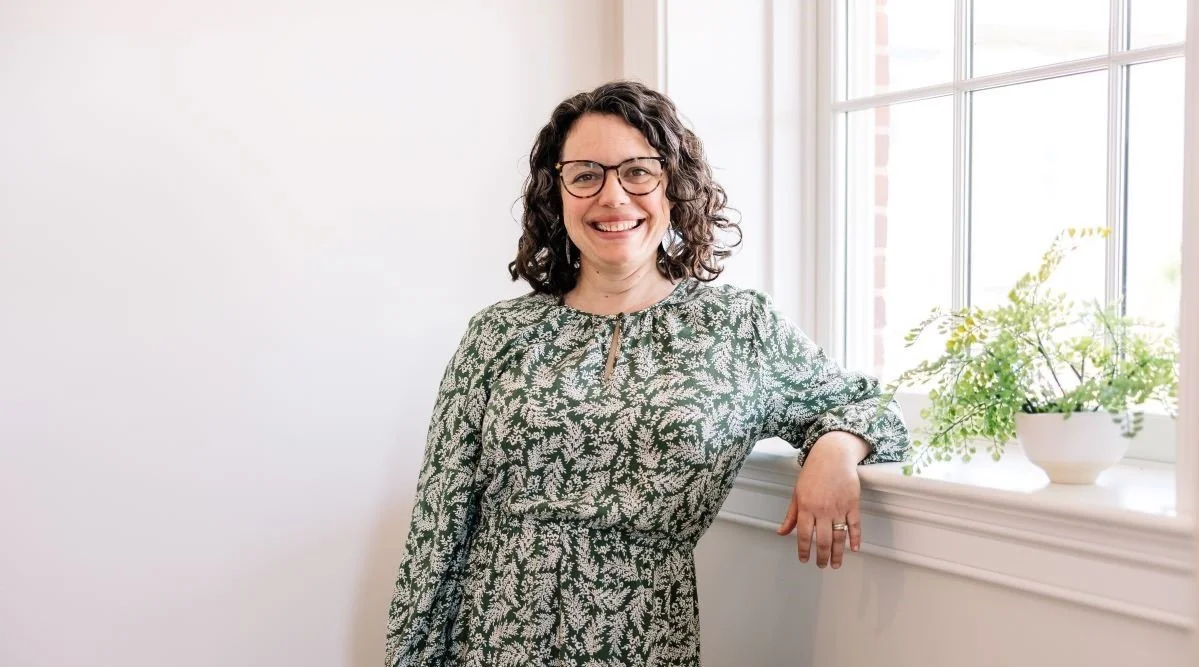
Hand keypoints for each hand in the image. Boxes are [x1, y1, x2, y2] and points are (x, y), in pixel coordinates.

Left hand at [775, 432, 867, 568]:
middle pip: (823, 540)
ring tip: (835, 564)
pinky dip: (855, 538)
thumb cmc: (813, 473)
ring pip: (839, 537)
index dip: (803, 550)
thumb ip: (791, 515)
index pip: (803, 535)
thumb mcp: (797, 493)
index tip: (804, 559)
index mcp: (806, 507)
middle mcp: (822, 510)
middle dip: (822, 556)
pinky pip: (854, 525)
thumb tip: (781, 532)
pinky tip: (854, 549)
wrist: (832, 456)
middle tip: (821, 565)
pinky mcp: (853, 504)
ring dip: (837, 553)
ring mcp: (839, 508)